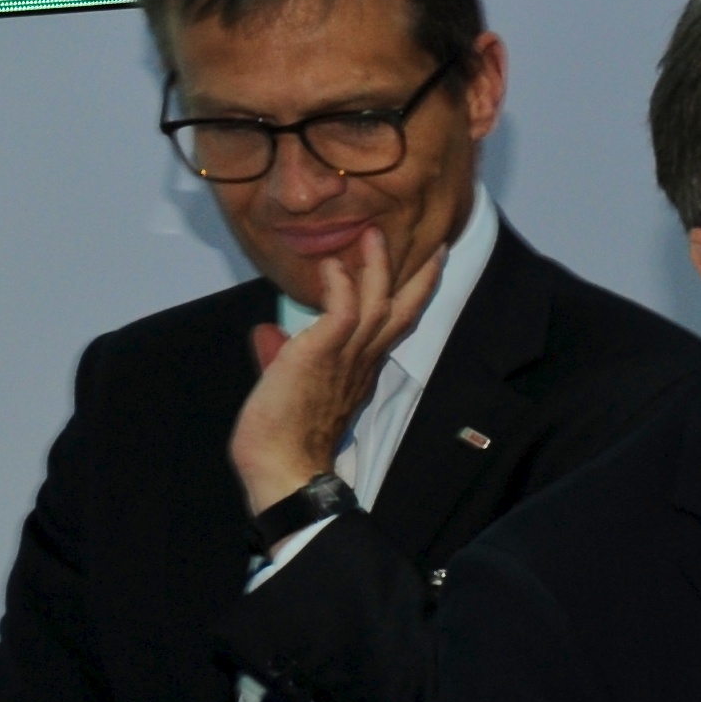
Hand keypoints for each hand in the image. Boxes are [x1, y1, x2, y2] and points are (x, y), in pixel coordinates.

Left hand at [235, 225, 442, 513]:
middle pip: (400, 312)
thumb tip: (266, 334)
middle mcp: (360, 362)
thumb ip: (280, 357)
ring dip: (377, 268)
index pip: (389, 329)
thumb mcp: (285, 387)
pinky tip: (336, 266)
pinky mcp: (321, 355)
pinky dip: (341, 287)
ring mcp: (344, 358)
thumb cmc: (281, 438)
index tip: (418, 277)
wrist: (281, 465)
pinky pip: (341, 313)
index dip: (405, 300)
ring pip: (375, 304)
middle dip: (419, 279)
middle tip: (434, 250)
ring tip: (375, 236)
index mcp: (358, 371)